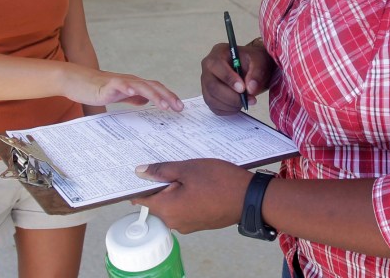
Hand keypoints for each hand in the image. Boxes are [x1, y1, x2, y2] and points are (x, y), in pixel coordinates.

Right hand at [64, 67, 183, 110]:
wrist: (78, 81)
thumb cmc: (98, 89)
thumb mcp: (119, 95)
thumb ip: (132, 97)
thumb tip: (145, 101)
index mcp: (135, 85)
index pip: (156, 89)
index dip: (169, 96)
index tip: (179, 107)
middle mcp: (131, 81)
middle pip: (153, 86)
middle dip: (167, 96)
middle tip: (178, 107)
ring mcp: (120, 81)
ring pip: (141, 86)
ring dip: (154, 94)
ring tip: (163, 104)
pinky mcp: (108, 84)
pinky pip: (120, 85)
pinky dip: (128, 88)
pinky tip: (134, 93)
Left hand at [132, 159, 251, 232]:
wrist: (250, 198)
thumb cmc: (220, 181)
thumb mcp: (189, 169)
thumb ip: (162, 171)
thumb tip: (140, 172)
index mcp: (167, 209)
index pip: (141, 198)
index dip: (140, 183)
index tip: (144, 170)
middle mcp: (174, 221)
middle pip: (157, 201)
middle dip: (161, 184)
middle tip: (173, 164)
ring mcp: (187, 224)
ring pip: (172, 204)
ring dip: (176, 189)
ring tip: (188, 171)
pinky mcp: (199, 223)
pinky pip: (185, 209)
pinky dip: (186, 196)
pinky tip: (198, 183)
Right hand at [200, 41, 274, 114]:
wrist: (252, 68)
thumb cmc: (254, 61)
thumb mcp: (260, 61)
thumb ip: (256, 72)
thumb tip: (250, 89)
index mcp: (218, 52)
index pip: (216, 65)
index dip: (228, 78)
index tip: (243, 89)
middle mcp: (208, 67)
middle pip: (212, 85)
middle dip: (231, 96)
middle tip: (249, 99)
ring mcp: (206, 82)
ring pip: (212, 99)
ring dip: (231, 105)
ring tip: (247, 102)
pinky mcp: (209, 95)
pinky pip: (214, 107)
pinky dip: (228, 110)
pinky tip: (239, 105)